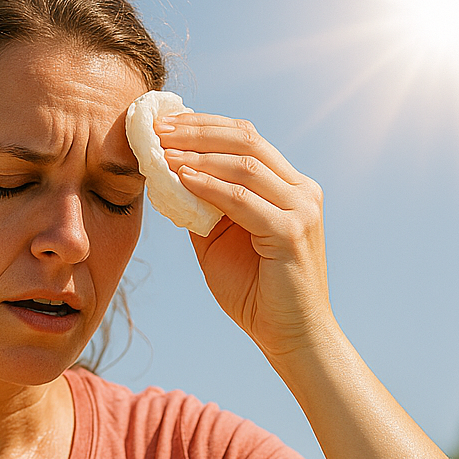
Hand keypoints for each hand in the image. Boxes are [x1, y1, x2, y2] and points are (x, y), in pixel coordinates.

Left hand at [157, 113, 334, 361]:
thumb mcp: (219, 241)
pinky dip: (210, 186)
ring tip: (163, 150)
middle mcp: (300, 191)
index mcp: (287, 187)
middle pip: (246, 139)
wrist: (289, 336)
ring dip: (198, 154)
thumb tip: (165, 178)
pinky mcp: (291, 232)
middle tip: (158, 127)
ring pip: (244, 164)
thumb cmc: (255, 292)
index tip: (164, 122)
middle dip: (197, 130)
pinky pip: (243, 199)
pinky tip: (182, 179)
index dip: (203, 125)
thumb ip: (201, 208)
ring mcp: (300, 209)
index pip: (245, 138)